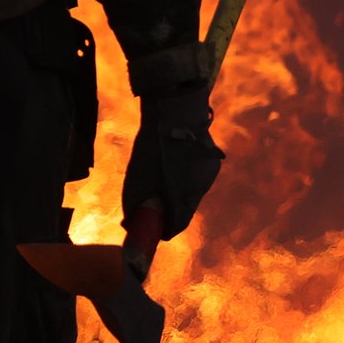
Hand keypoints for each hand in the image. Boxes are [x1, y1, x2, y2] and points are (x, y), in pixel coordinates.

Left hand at [124, 81, 221, 239]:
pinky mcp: (213, 164)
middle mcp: (200, 189)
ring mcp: (209, 177)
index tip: (153, 230)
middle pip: (185, 211)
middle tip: (154, 203)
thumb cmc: (153, 145)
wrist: (176, 112)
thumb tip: (130, 222)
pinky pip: (198, 180)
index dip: (163, 231)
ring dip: (179, 194)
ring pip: (192, 195)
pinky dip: (187, 180)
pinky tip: (176, 165)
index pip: (177, 226)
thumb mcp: (136, 177)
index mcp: (182, 195)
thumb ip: (134, 204)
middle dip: (170, 211)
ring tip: (163, 178)